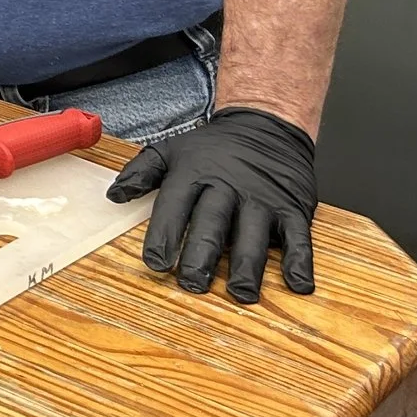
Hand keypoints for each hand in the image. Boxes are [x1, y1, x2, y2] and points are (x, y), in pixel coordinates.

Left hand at [108, 107, 317, 303]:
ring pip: (253, 235)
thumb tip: (115, 195)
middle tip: (193, 284)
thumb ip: (142, 173)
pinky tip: (298, 285)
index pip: (175, 206)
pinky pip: (299, 238)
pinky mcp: (293, 208)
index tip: (156, 263)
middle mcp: (228, 187)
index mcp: (195, 174)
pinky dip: (301, 262)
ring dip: (247, 266)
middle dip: (201, 256)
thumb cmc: (215, 147)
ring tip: (240, 293)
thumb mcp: (172, 150)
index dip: (164, 235)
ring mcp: (263, 199)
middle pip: (212, 224)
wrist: (267, 124)